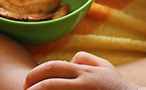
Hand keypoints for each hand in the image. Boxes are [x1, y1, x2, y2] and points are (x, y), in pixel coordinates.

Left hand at [24, 52, 138, 89]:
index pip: (52, 68)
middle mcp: (83, 83)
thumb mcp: (105, 68)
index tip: (27, 84)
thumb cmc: (117, 88)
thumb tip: (71, 59)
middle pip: (47, 83)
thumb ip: (88, 60)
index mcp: (84, 71)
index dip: (35, 75)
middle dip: (31, 88)